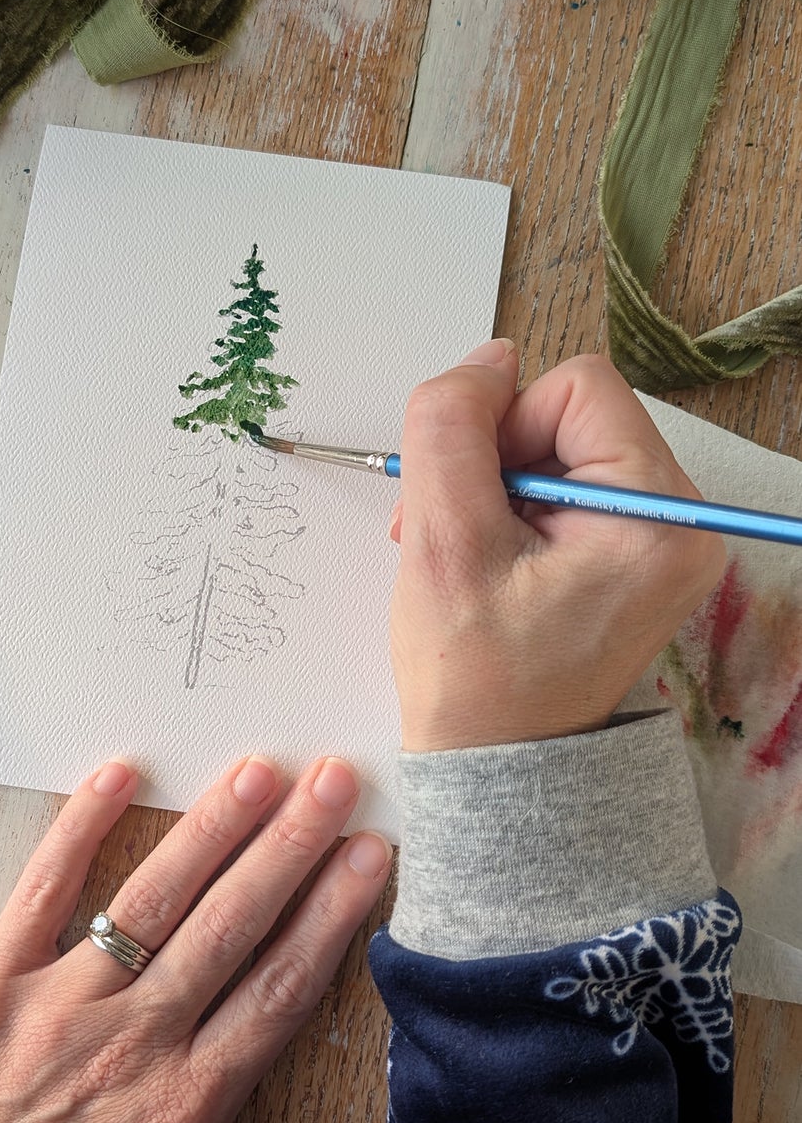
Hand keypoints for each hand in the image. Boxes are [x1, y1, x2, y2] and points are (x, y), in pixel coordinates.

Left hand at [0, 756, 391, 1122]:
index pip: (277, 992)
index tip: (367, 858)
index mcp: (184, 1109)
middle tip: (334, 779)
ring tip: (256, 770)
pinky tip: (114, 775)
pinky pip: (39, 893)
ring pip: (151, 903)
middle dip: (289, 848)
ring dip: (209, 831)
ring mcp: (57, 1008)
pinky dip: (76, 830)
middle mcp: (132, 1045)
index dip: (328, 918)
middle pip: (229, 928)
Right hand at [389, 343, 724, 750]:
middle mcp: (679, 520)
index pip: (576, 388)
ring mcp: (659, 539)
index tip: (465, 499)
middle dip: (491, 458)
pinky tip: (484, 558)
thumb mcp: (443, 540)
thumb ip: (452, 428)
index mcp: (656, 516)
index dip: (500, 423)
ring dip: (491, 486)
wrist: (498, 766)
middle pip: (569, 415)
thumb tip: (486, 356)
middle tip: (448, 531)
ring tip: (461, 552)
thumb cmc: (474, 676)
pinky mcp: (633, 554)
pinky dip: (511, 509)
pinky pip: (565, 487)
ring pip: (558, 449)